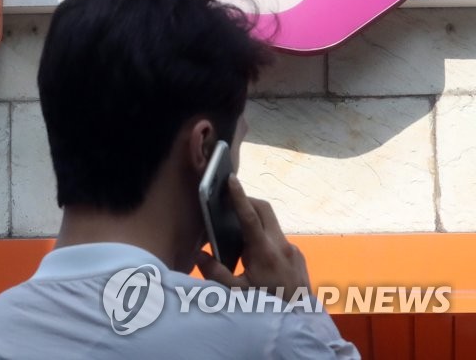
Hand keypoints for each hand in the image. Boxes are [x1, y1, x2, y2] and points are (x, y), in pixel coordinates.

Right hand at [196, 176, 310, 302]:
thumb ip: (215, 273)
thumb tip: (199, 255)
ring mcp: (292, 250)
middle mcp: (281, 246)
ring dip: (255, 223)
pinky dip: (264, 239)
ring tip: (238, 238)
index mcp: (264, 252)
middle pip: (265, 210)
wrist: (300, 322)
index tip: (231, 179)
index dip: (239, 196)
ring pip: (271, 225)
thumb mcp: (235, 294)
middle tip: (231, 203)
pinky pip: (278, 239)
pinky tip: (255, 259)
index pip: (249, 216)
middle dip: (248, 201)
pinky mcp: (298, 257)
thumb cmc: (266, 309)